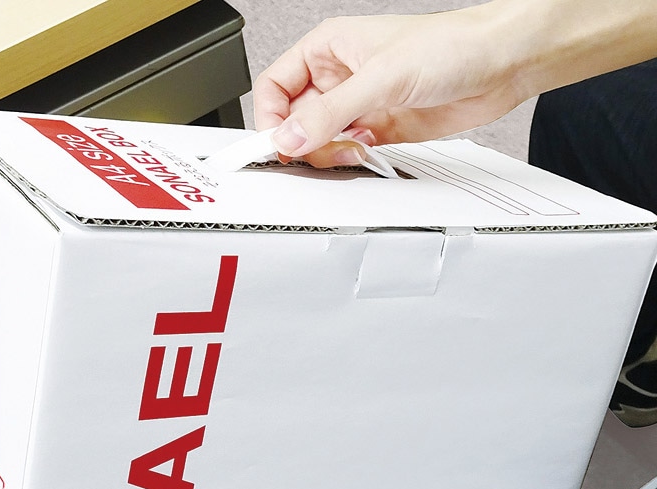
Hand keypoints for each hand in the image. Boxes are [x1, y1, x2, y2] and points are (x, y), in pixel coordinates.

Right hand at [253, 6, 525, 164]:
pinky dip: (351, 161)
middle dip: (304, 142)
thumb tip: (289, 139)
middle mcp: (339, 78)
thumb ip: (329, 113)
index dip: (269, 119)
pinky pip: (348, 152)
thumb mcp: (380, 78)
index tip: (276, 145)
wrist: (501, 65)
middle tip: (322, 150)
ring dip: (330, 154)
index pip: (274, 88)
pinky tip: (368, 152)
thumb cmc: (451, 46)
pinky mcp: (378, 130)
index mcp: (327, 49)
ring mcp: (359, 106)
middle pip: (294, 121)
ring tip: (355, 148)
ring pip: (320, 141)